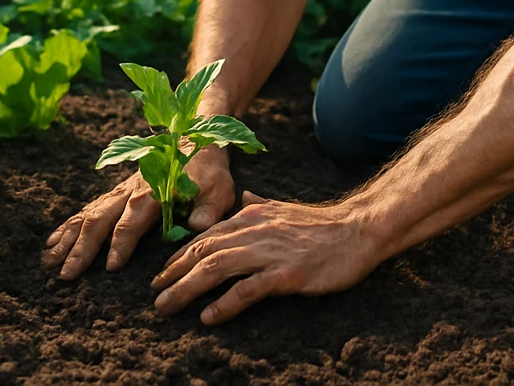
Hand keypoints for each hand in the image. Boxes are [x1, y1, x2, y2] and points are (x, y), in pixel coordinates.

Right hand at [44, 145, 233, 279]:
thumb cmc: (208, 169)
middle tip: (67, 274)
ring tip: (49, 261)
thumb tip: (199, 226)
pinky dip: (68, 225)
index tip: (109, 267)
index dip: (121, 243)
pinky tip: (53, 242)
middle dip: (82, 247)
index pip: (132, 220)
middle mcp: (130, 190)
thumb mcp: (218, 187)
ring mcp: (120, 191)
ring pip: (89, 214)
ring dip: (68, 238)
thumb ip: (209, 207)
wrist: (194, 138)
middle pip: (101, 219)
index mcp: (154, 191)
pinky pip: (87, 209)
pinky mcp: (116, 192)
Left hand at [149, 190, 385, 324]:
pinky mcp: (286, 273)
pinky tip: (208, 317)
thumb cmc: (322, 226)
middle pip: (202, 251)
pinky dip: (224, 304)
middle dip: (173, 274)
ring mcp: (270, 251)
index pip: (205, 236)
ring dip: (186, 289)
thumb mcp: (283, 209)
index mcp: (251, 214)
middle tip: (155, 295)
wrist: (358, 230)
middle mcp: (254, 230)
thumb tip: (243, 196)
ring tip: (167, 307)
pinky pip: (247, 289)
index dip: (179, 256)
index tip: (163, 274)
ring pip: (216, 268)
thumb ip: (259, 204)